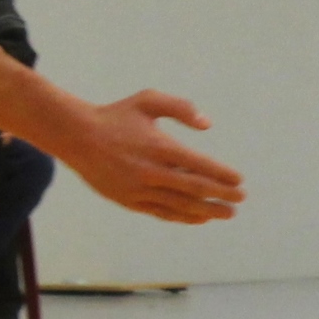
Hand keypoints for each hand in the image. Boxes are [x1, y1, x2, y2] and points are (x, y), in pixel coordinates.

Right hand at [64, 89, 242, 223]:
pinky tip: (199, 218)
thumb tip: (207, 124)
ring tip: (226, 213)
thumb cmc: (117, 116)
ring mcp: (139, 189)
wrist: (78, 137)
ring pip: (180, 205)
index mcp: (158, 146)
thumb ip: (180, 107)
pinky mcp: (129, 201)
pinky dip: (183, 217)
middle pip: (194, 188)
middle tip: (240, 200)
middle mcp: (151, 171)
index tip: (239, 180)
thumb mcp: (148, 101)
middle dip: (221, 195)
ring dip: (206, 211)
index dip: (222, 175)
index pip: (199, 165)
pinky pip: (161, 212)